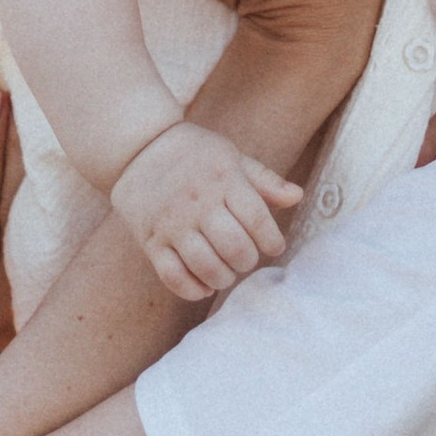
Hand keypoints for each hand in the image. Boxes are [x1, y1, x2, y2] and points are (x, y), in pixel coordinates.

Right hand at [110, 120, 306, 302]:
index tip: (274, 246)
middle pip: (234, 247)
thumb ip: (265, 180)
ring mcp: (171, 223)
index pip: (257, 219)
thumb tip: (298, 196)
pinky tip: (205, 284)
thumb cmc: (194, 153)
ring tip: (228, 271)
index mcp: (223, 179)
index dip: (272, 240)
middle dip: (248, 261)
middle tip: (247, 258)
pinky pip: (173, 277)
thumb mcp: (232, 157)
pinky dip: (193, 289)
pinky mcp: (150, 241)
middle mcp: (197, 202)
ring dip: (224, 277)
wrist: (138, 146)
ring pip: (206, 266)